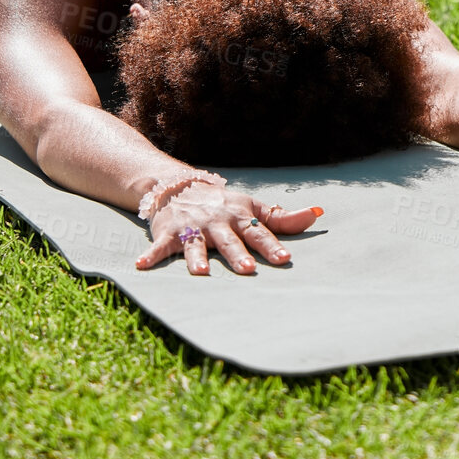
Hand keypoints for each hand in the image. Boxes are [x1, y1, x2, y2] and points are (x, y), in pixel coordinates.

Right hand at [138, 181, 321, 274]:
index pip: (259, 232)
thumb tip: (317, 214)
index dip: (272, 246)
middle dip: (238, 255)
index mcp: (240, 216)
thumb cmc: (224, 203)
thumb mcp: (252, 207)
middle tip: (248, 270)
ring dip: (197, 258)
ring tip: (202, 272)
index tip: (285, 259)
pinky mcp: (168, 233)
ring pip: (196, 245)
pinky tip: (141, 266)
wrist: (180, 186)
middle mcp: (217, 222)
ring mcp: (192, 227)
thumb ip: (282, 217)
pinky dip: (150, 255)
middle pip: (229, 241)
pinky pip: (159, 246)